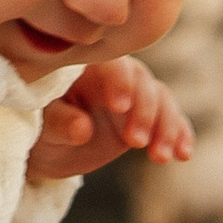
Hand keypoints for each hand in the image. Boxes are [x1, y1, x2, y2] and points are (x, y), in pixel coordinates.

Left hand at [26, 56, 192, 182]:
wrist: (48, 147)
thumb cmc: (38, 128)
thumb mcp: (42, 127)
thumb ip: (60, 123)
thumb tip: (82, 130)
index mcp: (88, 67)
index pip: (112, 66)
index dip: (119, 82)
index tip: (119, 107)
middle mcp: (117, 76)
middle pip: (143, 82)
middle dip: (144, 112)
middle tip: (135, 142)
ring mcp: (135, 96)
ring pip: (161, 100)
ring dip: (166, 128)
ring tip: (160, 157)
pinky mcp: (147, 118)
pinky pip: (170, 120)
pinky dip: (180, 135)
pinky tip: (184, 155)